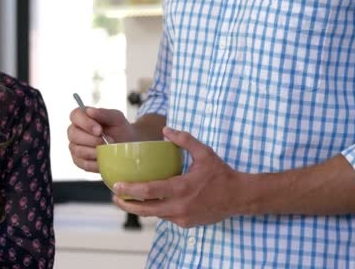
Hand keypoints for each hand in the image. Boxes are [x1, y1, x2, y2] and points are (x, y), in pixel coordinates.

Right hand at [67, 107, 132, 172]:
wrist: (127, 147)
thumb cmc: (120, 130)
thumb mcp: (117, 119)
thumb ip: (104, 113)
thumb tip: (90, 111)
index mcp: (82, 117)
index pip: (75, 115)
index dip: (85, 123)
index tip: (99, 130)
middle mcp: (75, 131)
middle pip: (73, 134)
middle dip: (91, 140)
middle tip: (107, 142)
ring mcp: (75, 147)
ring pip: (77, 150)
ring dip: (94, 152)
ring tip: (107, 151)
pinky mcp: (79, 161)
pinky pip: (82, 163)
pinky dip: (94, 163)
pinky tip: (103, 160)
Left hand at [112, 127, 243, 227]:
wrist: (239, 197)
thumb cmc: (221, 174)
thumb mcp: (205, 153)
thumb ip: (185, 140)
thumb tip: (165, 130)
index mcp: (182, 188)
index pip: (150, 191)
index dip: (130, 190)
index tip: (116, 186)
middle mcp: (180, 206)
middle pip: (146, 209)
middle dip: (127, 204)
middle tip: (114, 196)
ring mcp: (183, 218)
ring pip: (154, 215)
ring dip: (139, 209)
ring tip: (125, 200)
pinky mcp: (186, 224)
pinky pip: (165, 216)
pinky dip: (156, 210)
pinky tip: (148, 202)